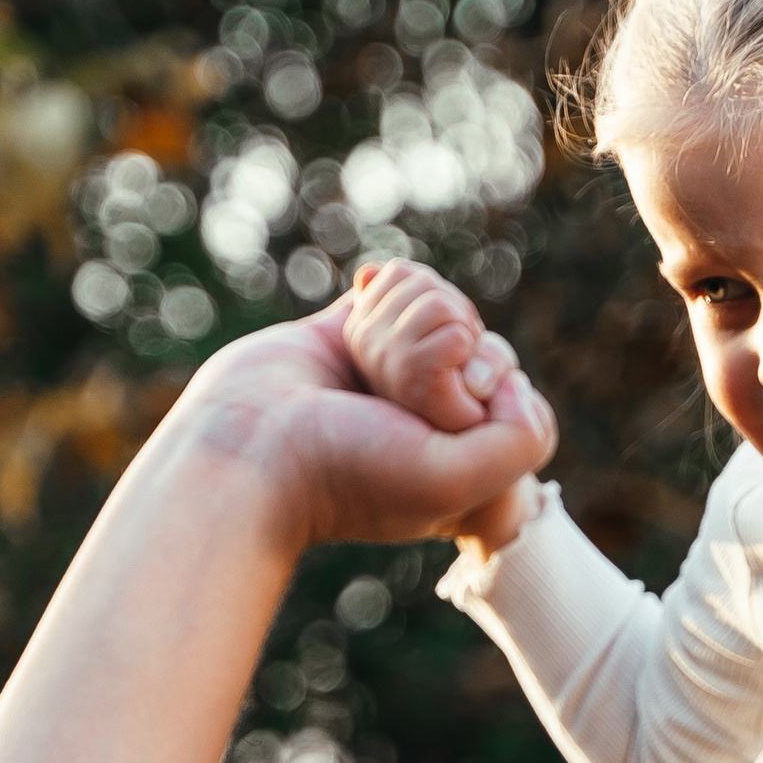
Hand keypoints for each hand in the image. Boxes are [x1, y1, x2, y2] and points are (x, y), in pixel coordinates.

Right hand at [169, 284, 556, 558]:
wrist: (243, 449)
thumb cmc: (344, 473)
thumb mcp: (454, 481)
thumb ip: (520, 440)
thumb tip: (513, 379)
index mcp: (462, 454)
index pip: (516, 391)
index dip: (490, 385)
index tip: (440, 415)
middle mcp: (432, 411)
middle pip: (479, 337)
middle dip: (439, 345)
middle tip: (384, 393)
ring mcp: (392, 367)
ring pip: (440, 303)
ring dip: (402, 318)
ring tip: (358, 362)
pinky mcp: (352, 329)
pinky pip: (401, 281)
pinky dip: (386, 287)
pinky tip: (360, 302)